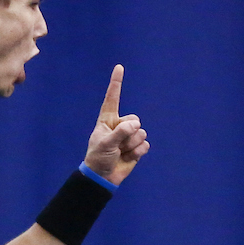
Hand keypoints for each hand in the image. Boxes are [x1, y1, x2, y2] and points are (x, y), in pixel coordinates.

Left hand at [84, 64, 149, 184]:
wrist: (103, 177)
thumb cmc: (98, 158)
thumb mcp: (105, 144)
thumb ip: (120, 132)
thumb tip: (136, 126)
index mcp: (107, 120)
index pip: (112, 99)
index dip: (116, 83)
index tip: (119, 67)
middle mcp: (119, 125)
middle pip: (135, 120)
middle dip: (128, 134)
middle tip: (116, 146)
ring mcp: (129, 136)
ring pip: (141, 133)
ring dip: (131, 145)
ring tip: (120, 152)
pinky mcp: (137, 147)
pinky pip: (145, 145)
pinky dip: (137, 152)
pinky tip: (128, 158)